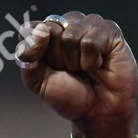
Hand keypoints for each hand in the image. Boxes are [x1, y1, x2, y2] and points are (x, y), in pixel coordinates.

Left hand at [16, 12, 137, 137]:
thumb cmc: (69, 95)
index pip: (30, 28)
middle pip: (49, 29)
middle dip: (56, 58)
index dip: (34, 48)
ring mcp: (90, 25)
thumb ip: (27, 57)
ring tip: (84, 68)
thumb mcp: (36, 82)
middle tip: (68, 70)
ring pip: (70, 35)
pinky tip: (98, 65)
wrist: (97, 112)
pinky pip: (90, 42)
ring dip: (74, 61)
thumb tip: (40, 31)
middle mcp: (68, 25)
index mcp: (48, 35)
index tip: (45, 66)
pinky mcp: (110, 30)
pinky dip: (91, 61)